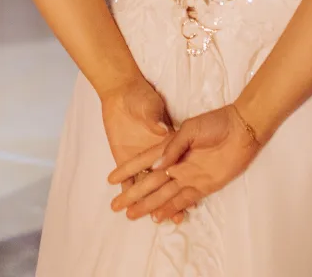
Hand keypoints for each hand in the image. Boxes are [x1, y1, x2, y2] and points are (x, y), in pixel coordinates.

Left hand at [98, 79, 173, 211]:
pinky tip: (134, 205)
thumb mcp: (151, 107)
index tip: (188, 198)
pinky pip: (130, 177)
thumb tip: (163, 133)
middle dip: (169, 200)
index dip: (180, 182)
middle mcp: (157, 153)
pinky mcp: (124, 156)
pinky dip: (131, 189)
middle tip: (176, 220)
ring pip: (148, 183)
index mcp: (166, 142)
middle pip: (163, 180)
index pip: (173, 165)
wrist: (123, 91)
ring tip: (160, 219)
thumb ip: (155, 122)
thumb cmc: (141, 97)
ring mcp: (141, 156)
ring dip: (154, 201)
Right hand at [112, 104, 262, 222]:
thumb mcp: (189, 129)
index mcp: (169, 148)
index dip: (127, 170)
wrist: (240, 130)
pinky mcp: (204, 186)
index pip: (143, 161)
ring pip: (163, 194)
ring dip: (148, 205)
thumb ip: (172, 148)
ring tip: (132, 215)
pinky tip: (158, 216)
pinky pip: (184, 199)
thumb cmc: (214, 123)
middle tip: (116, 206)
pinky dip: (171, 208)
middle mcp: (175, 164)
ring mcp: (188, 176)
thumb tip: (157, 167)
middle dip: (133, 194)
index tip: (111, 179)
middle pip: (150, 182)